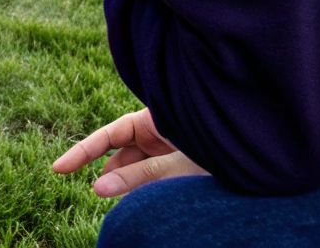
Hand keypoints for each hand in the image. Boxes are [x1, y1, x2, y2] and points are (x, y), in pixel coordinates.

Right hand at [52, 108, 209, 197]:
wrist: (263, 158)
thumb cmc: (222, 151)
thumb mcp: (174, 167)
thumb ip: (135, 178)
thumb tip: (95, 189)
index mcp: (154, 118)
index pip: (107, 135)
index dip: (81, 152)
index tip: (56, 170)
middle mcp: (158, 128)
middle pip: (120, 151)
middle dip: (111, 173)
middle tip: (99, 195)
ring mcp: (169, 143)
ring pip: (136, 165)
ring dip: (131, 183)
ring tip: (136, 201)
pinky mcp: (179, 159)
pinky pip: (152, 172)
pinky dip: (146, 187)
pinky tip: (148, 199)